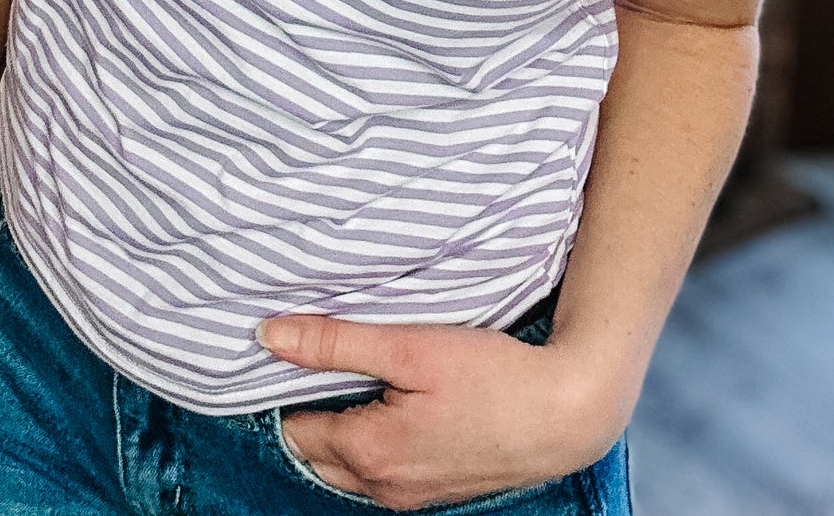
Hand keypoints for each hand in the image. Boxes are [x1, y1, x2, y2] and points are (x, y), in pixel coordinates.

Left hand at [259, 314, 624, 511]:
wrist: (565, 414)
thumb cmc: (492, 376)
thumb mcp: (409, 347)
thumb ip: (335, 344)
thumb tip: (268, 336)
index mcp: (369, 453)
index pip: (295, 428)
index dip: (288, 389)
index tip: (297, 352)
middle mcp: (384, 487)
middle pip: (317, 454)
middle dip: (308, 413)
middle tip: (320, 363)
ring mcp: (413, 496)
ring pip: (349, 469)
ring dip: (341, 432)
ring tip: (355, 381)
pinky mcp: (437, 491)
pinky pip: (382, 475)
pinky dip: (372, 446)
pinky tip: (393, 408)